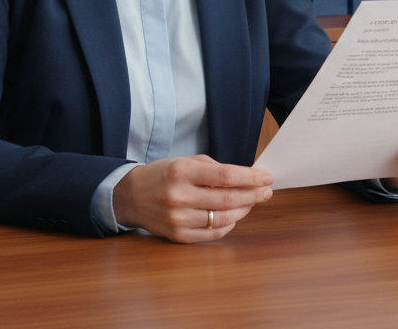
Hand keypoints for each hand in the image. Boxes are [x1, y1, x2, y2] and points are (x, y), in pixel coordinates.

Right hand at [112, 155, 272, 242]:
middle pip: (228, 199)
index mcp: (182, 172)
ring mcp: (178, 219)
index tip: (267, 178)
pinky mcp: (177, 235)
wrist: (130, 196)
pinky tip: (234, 216)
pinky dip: (228, 226)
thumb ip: (214, 168)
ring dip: (244, 210)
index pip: (226, 176)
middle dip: (253, 195)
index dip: (251, 178)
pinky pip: (212, 234)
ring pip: (223, 219)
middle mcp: (179, 196)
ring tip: (252, 202)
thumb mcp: (185, 161)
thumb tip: (247, 177)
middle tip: (266, 191)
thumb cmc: (163, 175)